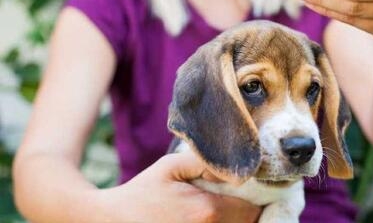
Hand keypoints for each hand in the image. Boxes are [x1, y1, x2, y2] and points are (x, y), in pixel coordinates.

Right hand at [96, 152, 260, 222]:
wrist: (109, 222)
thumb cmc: (141, 193)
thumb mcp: (170, 167)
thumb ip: (206, 163)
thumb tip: (236, 170)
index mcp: (207, 211)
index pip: (252, 211)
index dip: (255, 202)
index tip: (248, 195)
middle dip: (246, 215)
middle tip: (236, 202)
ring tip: (220, 212)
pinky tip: (206, 221)